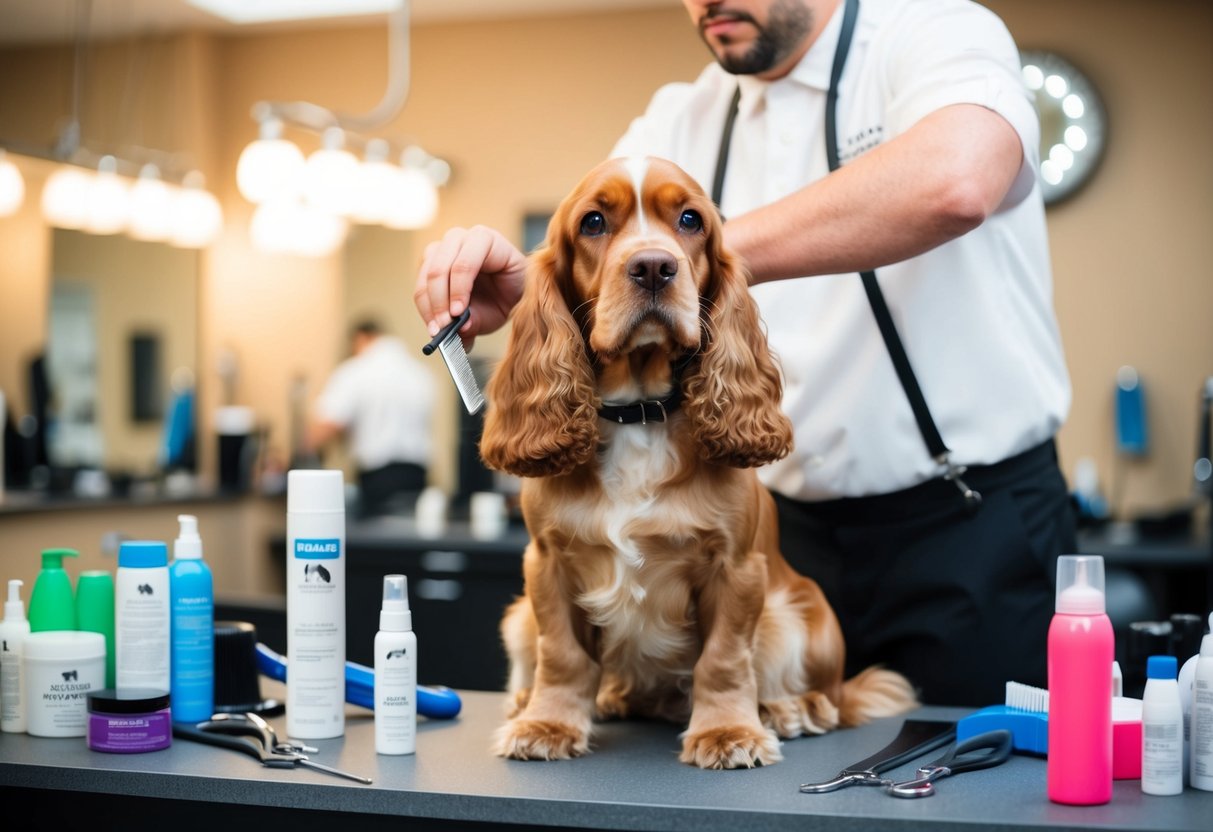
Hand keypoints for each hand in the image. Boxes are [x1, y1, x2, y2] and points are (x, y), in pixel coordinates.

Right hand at [414, 225, 526, 351]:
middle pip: (440, 267)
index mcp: (487, 240)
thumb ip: (480, 318)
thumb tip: (460, 327)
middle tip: (444, 326)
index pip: (466, 262)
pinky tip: (434, 324)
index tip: (457, 314)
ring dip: (429, 306)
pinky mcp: (428, 262)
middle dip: (440, 301)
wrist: (501, 293)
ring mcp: (442, 248)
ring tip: (438, 330)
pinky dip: (425, 307)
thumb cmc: (506, 295)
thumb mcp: (501, 309)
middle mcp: (461, 238)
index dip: (459, 288)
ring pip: (426, 275)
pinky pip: (420, 285)